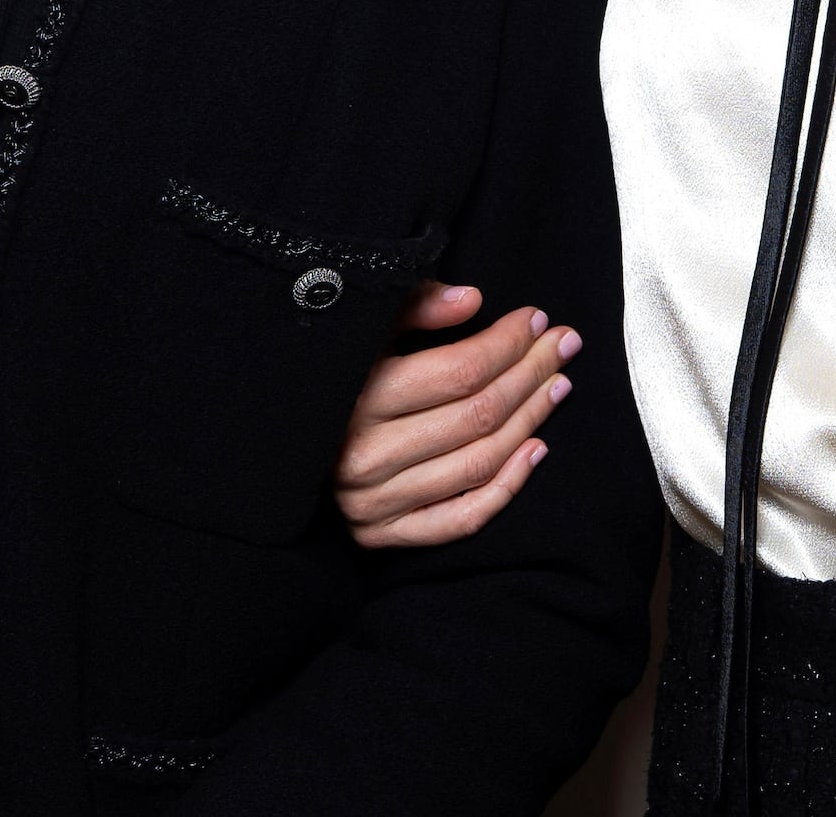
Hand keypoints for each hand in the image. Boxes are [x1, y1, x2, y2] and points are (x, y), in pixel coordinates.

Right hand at [330, 283, 577, 548]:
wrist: (271, 453)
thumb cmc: (327, 379)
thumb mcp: (357, 332)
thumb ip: (411, 309)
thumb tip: (473, 300)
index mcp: (355, 398)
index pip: (459, 371)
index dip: (508, 344)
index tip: (538, 320)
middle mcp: (363, 457)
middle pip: (477, 415)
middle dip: (531, 373)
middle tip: (564, 345)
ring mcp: (373, 504)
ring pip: (478, 463)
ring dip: (530, 421)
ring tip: (557, 386)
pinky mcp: (382, 537)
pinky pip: (462, 518)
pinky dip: (507, 486)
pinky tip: (536, 449)